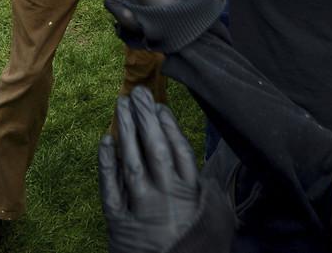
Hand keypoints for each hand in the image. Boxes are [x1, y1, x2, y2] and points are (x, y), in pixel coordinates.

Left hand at [100, 87, 202, 252]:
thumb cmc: (199, 244)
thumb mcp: (217, 214)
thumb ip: (215, 182)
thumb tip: (226, 152)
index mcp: (191, 194)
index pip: (179, 150)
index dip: (168, 125)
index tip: (159, 106)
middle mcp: (167, 198)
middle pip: (155, 149)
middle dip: (145, 119)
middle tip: (137, 94)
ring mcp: (141, 210)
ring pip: (132, 163)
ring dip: (126, 132)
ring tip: (121, 106)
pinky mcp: (119, 223)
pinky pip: (110, 189)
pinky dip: (106, 164)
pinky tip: (105, 141)